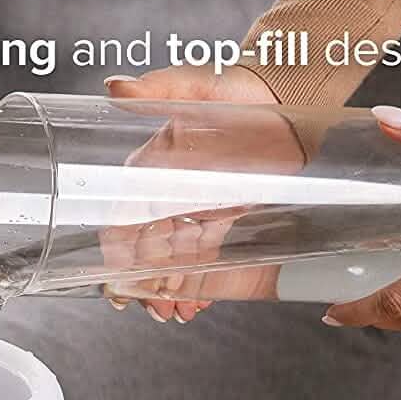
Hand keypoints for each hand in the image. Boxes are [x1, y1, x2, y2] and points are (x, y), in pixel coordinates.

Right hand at [102, 67, 288, 323]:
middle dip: (147, 285)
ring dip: (170, 292)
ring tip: (181, 312)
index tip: (124, 283)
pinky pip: (201, 258)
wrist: (285, 97)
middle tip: (160, 309)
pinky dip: (197, 283)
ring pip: (171, 261)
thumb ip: (160, 88)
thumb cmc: (238, 90)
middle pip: (143, 251)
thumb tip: (115, 88)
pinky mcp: (219, 218)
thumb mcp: (199, 87)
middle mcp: (166, 193)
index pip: (121, 220)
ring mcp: (192, 209)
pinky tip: (198, 304)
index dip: (117, 256)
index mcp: (150, 168)